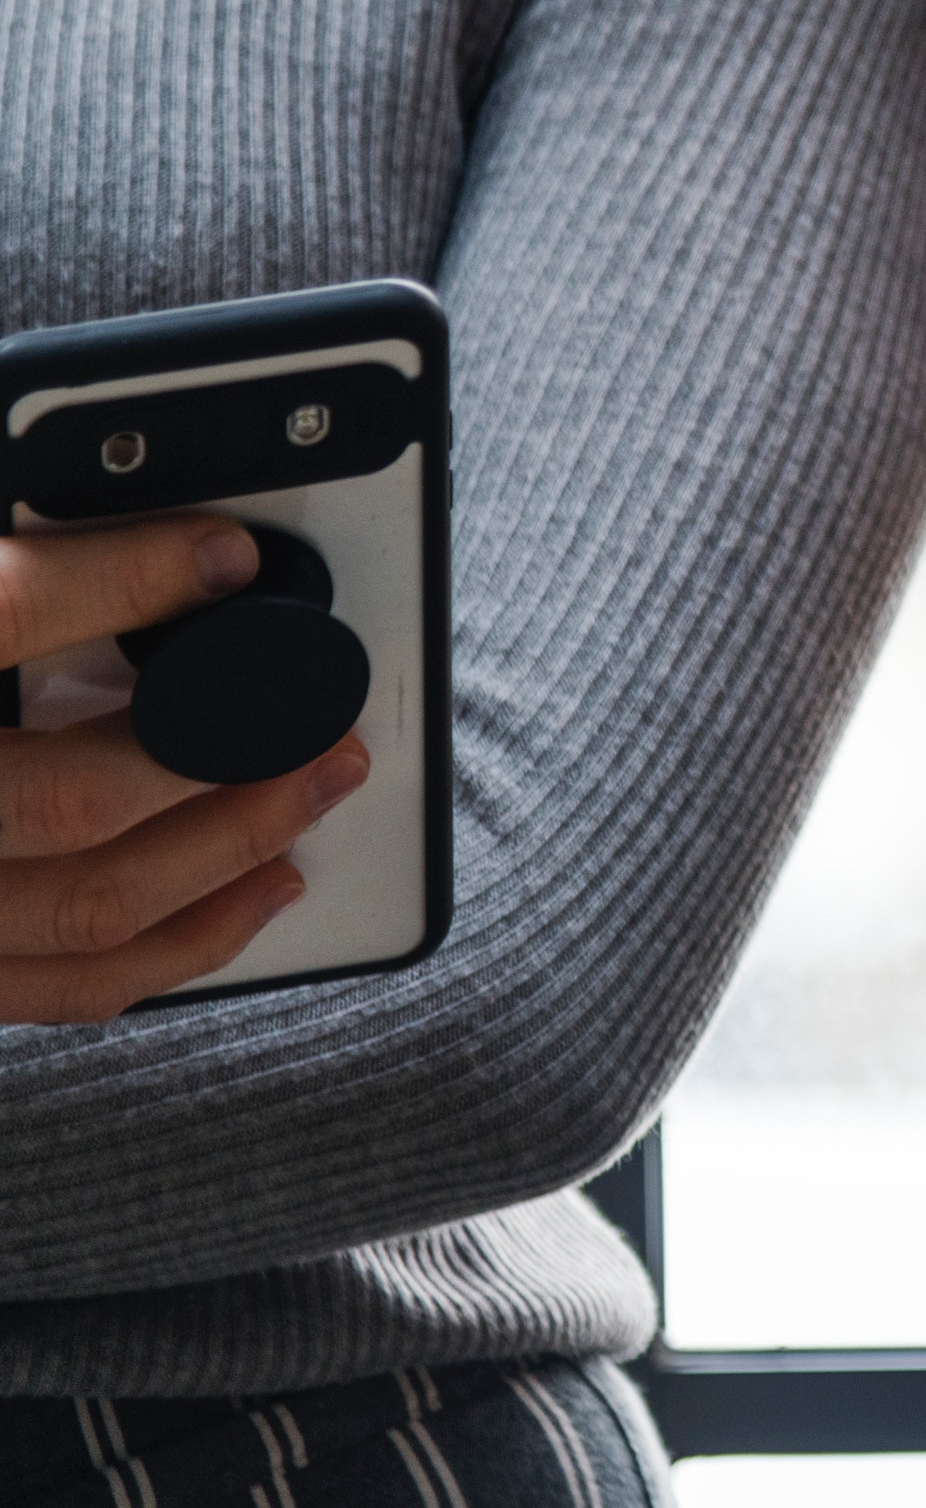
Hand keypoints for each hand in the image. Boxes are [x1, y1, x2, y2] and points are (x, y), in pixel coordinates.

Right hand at [0, 517, 369, 1021]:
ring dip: (231, 849)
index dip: (120, 579)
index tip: (220, 554)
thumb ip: (0, 596)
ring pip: (86, 909)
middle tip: (309, 699)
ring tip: (313, 786)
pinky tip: (253, 889)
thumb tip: (86, 521)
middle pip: (67, 796)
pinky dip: (181, 941)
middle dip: (220, 749)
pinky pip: (62, 986)